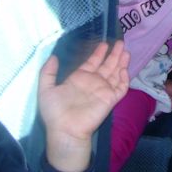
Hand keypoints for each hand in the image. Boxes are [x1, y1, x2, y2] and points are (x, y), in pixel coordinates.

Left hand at [39, 41, 129, 171]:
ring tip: (126, 51)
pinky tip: (124, 68)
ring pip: (116, 73)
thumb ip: (47, 72)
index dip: (98, 53)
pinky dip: (124, 78)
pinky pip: (121, 86)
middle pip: (107, 65)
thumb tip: (53, 56)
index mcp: (80, 78)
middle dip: (114, 54)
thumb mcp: (45, 89)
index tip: (104, 43)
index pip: (92, 62)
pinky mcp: (111, 98)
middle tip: (120, 42)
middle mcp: (94, 82)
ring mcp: (103, 90)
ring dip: (121, 62)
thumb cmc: (55, 111)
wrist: (66, 129)